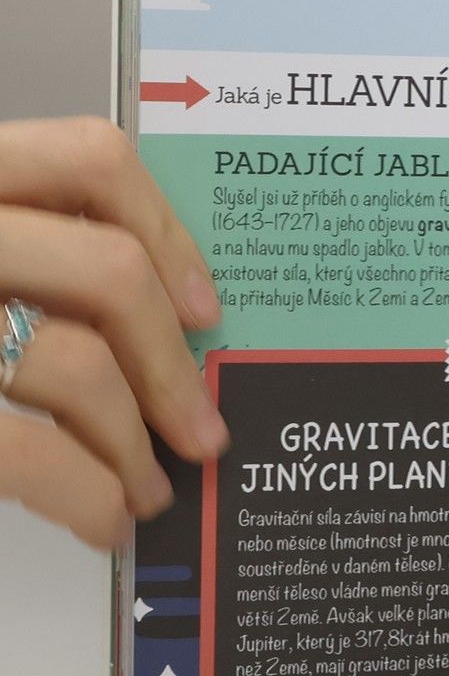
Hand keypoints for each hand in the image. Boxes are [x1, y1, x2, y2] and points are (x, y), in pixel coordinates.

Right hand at [0, 117, 229, 549]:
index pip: (89, 159)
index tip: (204, 305)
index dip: (168, 234)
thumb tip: (154, 318)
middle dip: (172, 367)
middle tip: (197, 428)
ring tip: (147, 485)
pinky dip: (86, 493)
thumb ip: (17, 252)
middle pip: (106, 272)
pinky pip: (25, 447)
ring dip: (133, 444)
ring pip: (74, 363)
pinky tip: (100, 516)